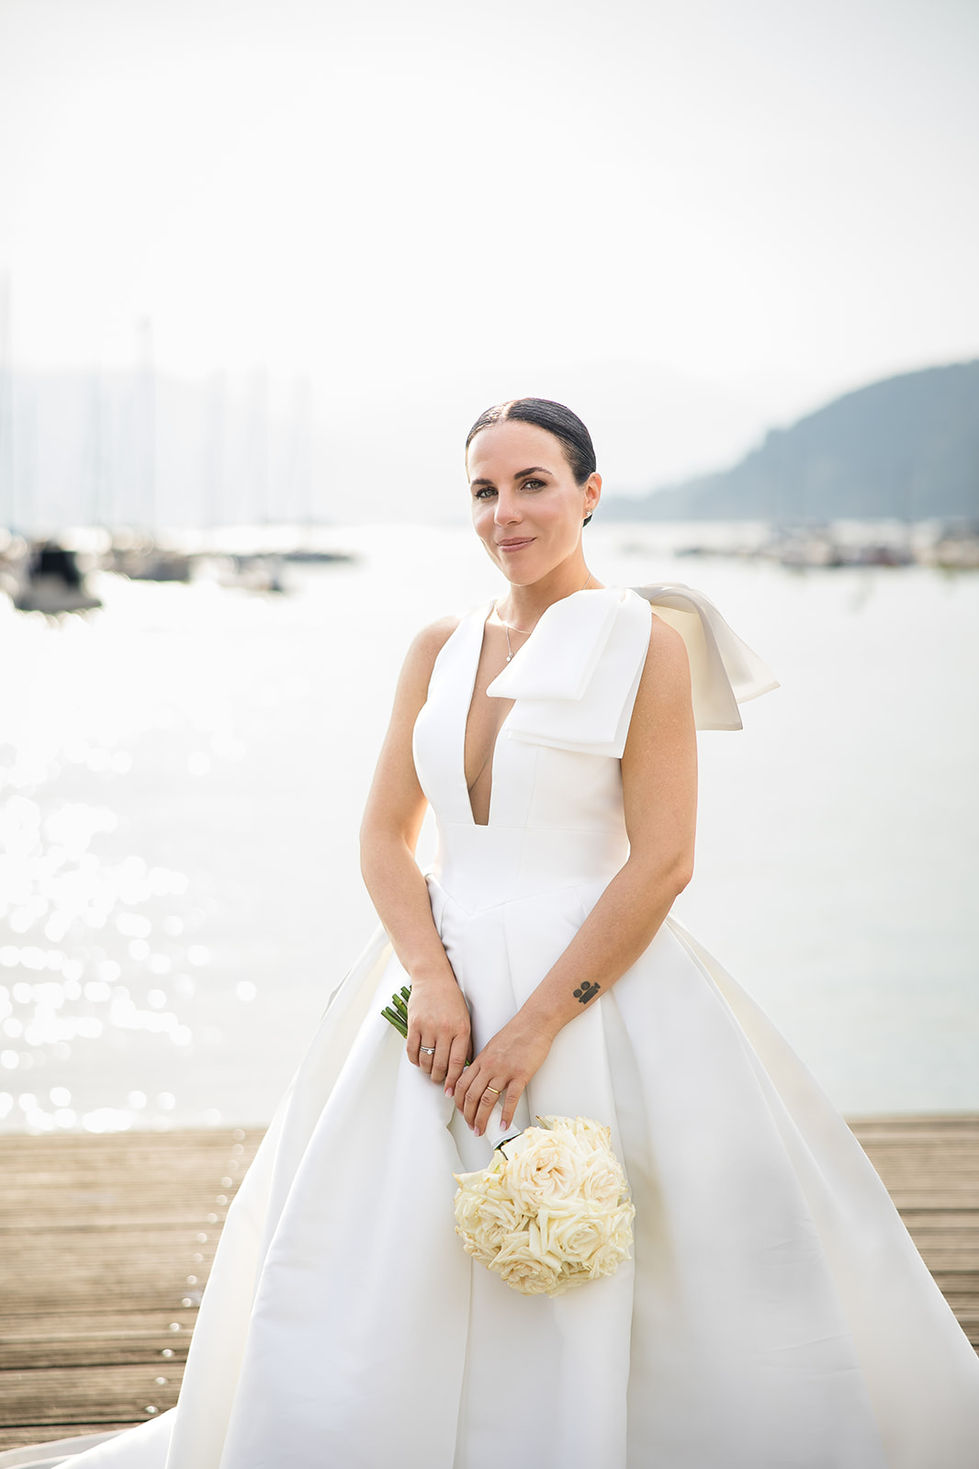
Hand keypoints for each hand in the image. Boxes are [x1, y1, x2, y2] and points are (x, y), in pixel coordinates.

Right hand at [406, 973, 470, 1091]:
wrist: (433, 979)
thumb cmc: (452, 1000)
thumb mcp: (465, 1019)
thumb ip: (465, 1041)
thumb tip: (465, 1066)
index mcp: (461, 1029)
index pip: (458, 1062)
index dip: (454, 1080)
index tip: (450, 1091)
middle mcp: (445, 1029)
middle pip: (440, 1064)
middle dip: (439, 1078)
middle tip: (439, 1081)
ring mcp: (428, 1026)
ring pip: (426, 1060)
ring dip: (427, 1070)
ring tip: (429, 1071)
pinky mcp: (414, 1024)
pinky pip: (412, 1050)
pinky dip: (415, 1060)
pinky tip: (418, 1061)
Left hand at [452, 1013, 553, 1134]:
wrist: (535, 1023)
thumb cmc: (517, 1033)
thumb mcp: (494, 1045)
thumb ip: (485, 1062)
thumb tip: (480, 1078)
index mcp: (482, 1059)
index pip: (462, 1083)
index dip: (458, 1101)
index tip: (460, 1111)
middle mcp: (489, 1066)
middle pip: (471, 1095)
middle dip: (468, 1115)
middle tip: (470, 1127)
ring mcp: (504, 1071)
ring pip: (486, 1100)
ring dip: (481, 1118)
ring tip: (480, 1130)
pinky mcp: (521, 1075)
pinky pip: (511, 1099)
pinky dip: (506, 1114)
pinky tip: (503, 1124)